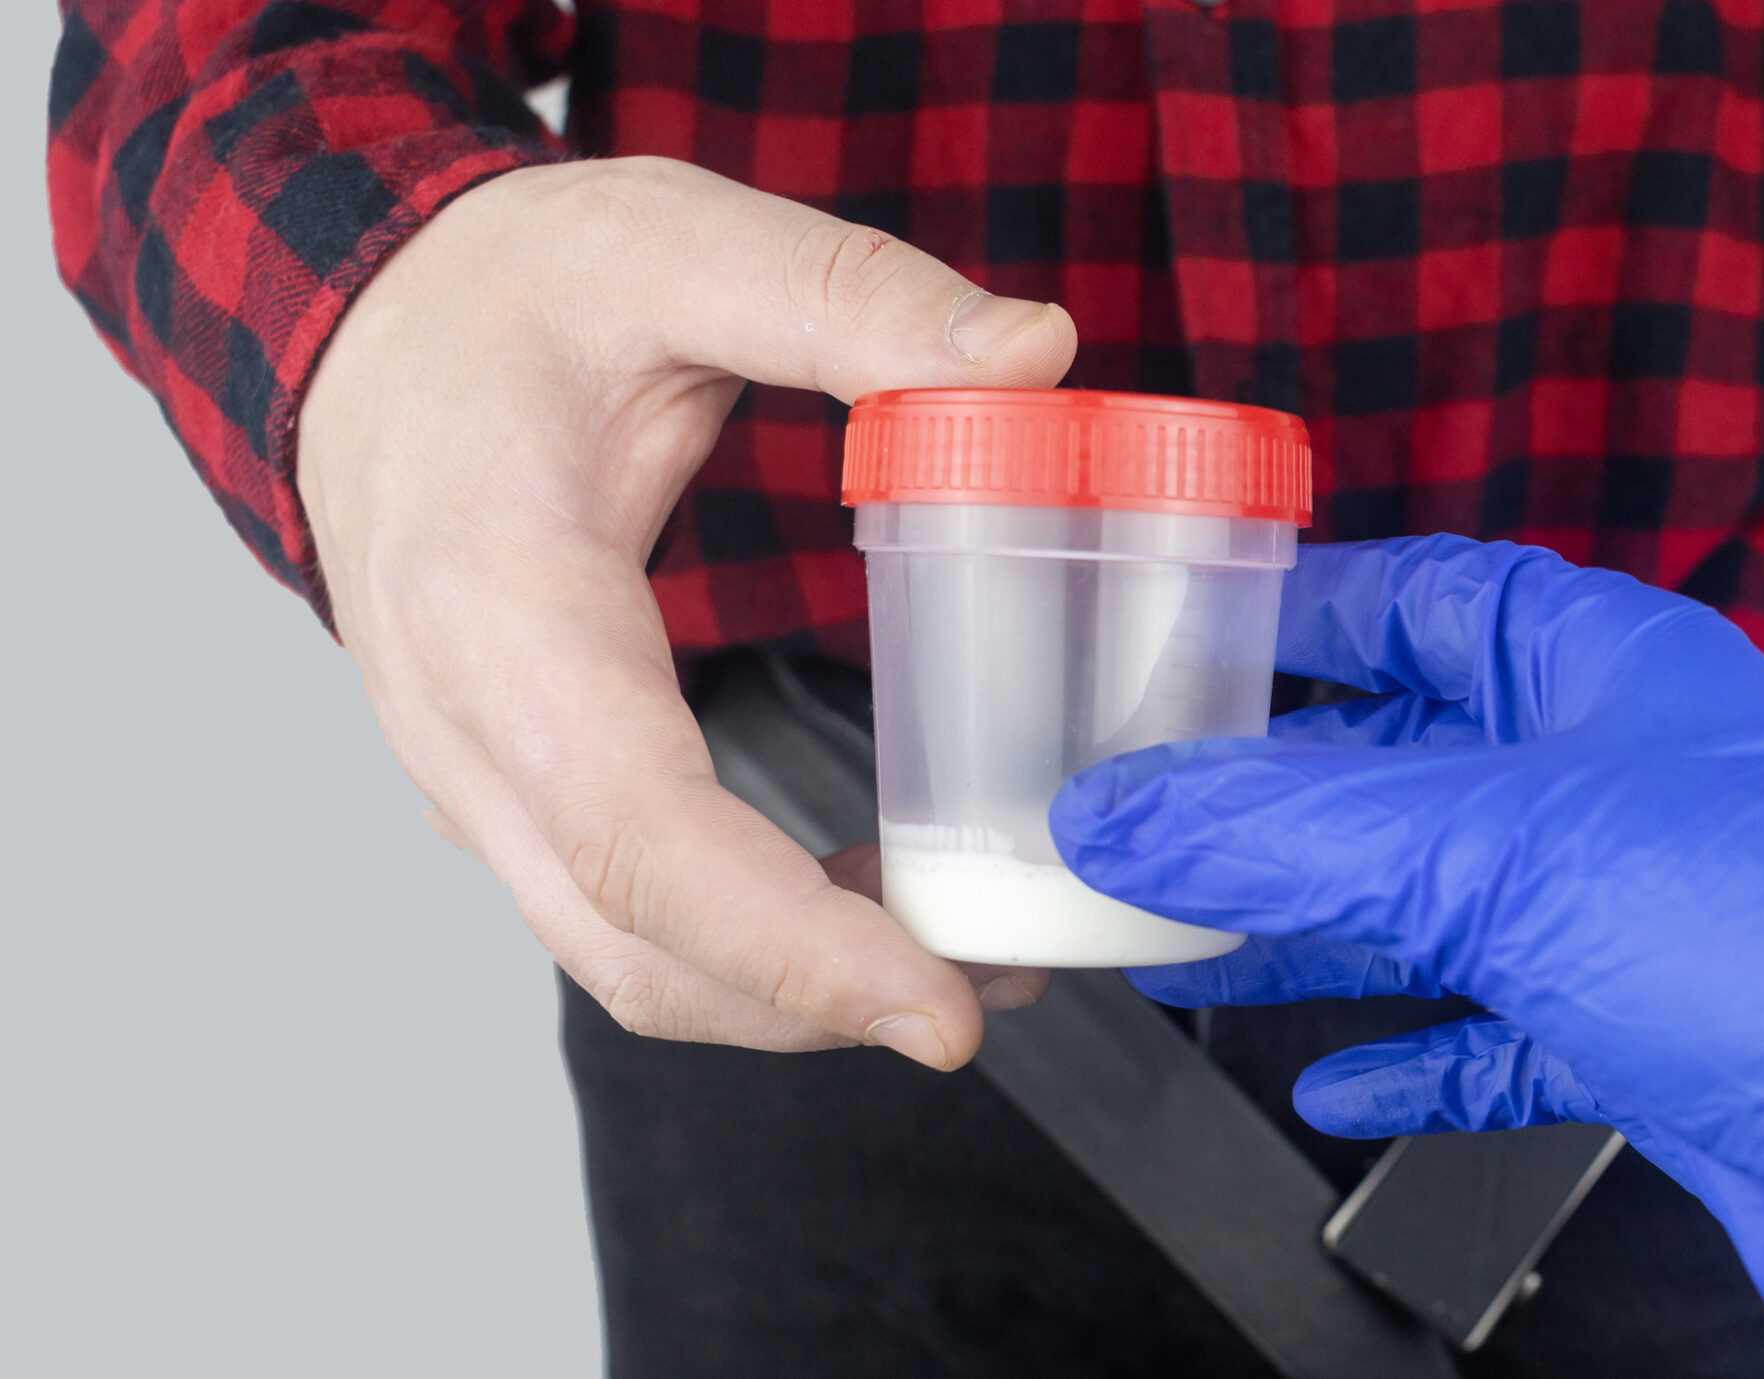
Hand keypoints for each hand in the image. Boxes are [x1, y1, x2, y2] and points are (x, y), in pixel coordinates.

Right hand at [300, 158, 1070, 1066]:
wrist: (366, 341)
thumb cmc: (501, 298)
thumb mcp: (675, 243)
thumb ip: (849, 299)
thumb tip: (1036, 353)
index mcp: (499, 604)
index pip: (639, 835)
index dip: (792, 944)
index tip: (938, 1009)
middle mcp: (466, 732)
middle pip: (641, 947)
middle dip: (823, 1003)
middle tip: (1002, 989)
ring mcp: (476, 782)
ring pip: (630, 957)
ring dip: (795, 991)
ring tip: (972, 955)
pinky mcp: (514, 794)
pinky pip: (625, 915)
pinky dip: (751, 945)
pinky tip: (873, 905)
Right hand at [1050, 537, 1763, 1377]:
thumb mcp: (1502, 849)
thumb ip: (1290, 831)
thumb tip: (1126, 810)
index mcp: (1603, 671)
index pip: (1422, 599)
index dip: (1301, 610)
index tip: (1186, 635)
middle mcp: (1621, 783)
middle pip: (1405, 766)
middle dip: (1271, 802)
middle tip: (1150, 824)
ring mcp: (1639, 919)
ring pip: (1435, 908)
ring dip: (1312, 933)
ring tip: (1193, 951)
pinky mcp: (1653, 1044)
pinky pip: (1500, 1035)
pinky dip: (1414, 1055)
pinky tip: (1344, 1079)